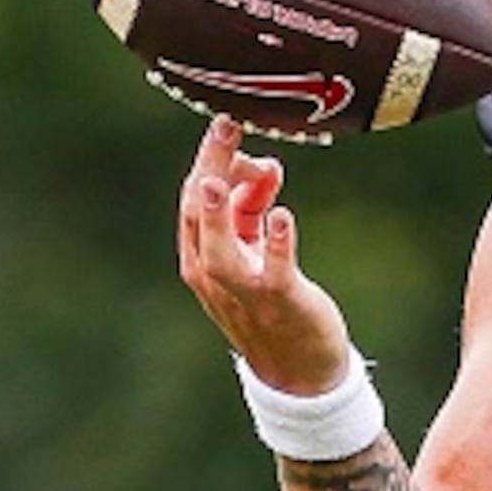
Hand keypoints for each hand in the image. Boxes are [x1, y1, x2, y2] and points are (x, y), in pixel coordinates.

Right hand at [176, 130, 353, 393]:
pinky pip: (272, 272)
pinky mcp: (280, 301)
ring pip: (219, 251)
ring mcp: (243, 291)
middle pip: (200, 215)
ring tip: (218, 177)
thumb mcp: (254, 246)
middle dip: (210, 168)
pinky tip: (283, 215)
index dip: (207, 158)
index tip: (226, 120)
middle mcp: (212, 274)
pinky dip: (275, 244)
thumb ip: (253, 205)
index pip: (192, 200)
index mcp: (201, 256)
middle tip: (228, 125)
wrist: (298, 370)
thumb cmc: (272, 301)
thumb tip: (266, 165)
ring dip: (218, 214)